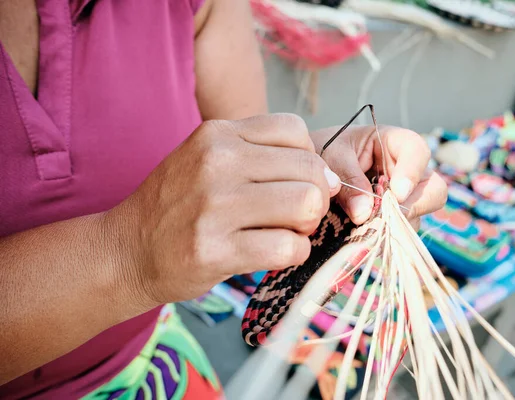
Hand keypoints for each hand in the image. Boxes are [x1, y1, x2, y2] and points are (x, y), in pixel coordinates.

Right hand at [110, 114, 340, 305]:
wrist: (125, 250)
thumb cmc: (177, 206)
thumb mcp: (205, 160)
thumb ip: (258, 155)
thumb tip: (327, 175)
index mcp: (217, 134)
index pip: (295, 131)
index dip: (309, 161)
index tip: (298, 184)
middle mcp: (216, 162)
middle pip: (308, 170)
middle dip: (315, 197)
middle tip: (297, 216)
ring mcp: (214, 206)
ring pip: (306, 205)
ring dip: (307, 226)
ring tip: (286, 233)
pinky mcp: (215, 250)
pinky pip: (288, 247)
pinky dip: (294, 254)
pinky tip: (274, 255)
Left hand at [311, 125, 446, 229]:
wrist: (307, 172)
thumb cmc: (323, 153)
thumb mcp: (331, 158)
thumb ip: (348, 181)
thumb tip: (365, 213)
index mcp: (391, 143)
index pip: (417, 151)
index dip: (413, 172)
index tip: (396, 193)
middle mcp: (403, 171)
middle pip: (433, 189)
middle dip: (414, 205)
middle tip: (384, 216)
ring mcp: (401, 198)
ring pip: (417, 215)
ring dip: (394, 224)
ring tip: (362, 225)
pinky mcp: (391, 218)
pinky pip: (399, 232)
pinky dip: (384, 235)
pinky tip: (361, 233)